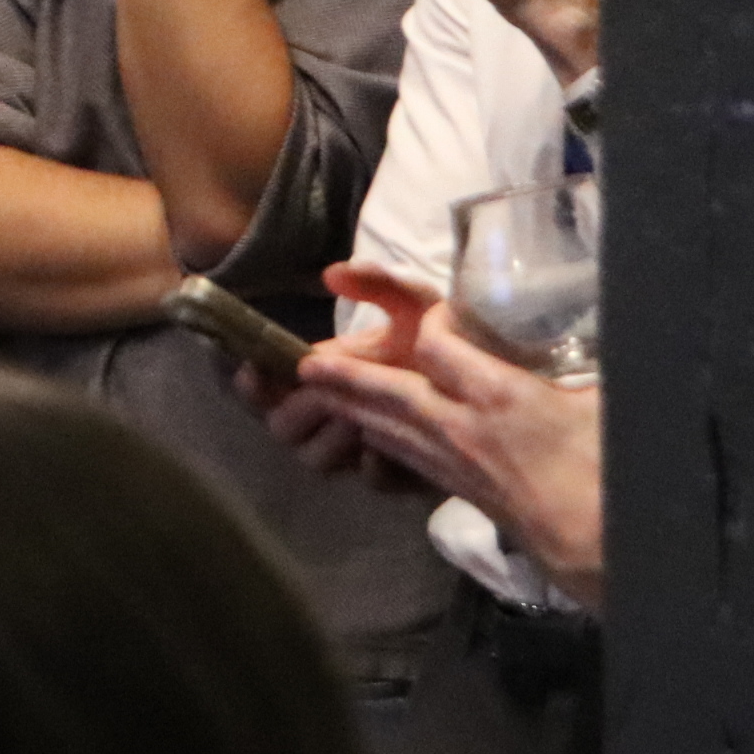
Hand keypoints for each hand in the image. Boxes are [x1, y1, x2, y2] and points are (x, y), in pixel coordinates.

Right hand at [239, 264, 432, 483]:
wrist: (502, 381)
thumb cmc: (452, 340)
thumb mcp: (416, 303)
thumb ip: (378, 284)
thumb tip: (330, 275)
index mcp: (326, 373)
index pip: (265, 386)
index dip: (251, 383)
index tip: (254, 369)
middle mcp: (333, 412)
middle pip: (282, 427)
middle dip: (297, 410)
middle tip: (325, 396)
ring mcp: (361, 445)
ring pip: (316, 459)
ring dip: (331, 437)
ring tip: (358, 418)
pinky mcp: (397, 472)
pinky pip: (369, 478)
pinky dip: (373, 464)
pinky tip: (389, 446)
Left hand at [290, 298, 604, 606]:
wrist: (601, 549)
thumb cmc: (610, 474)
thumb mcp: (604, 407)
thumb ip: (586, 372)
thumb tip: (600, 343)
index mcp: (500, 397)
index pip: (441, 349)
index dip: (434, 326)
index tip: (436, 314)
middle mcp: (464, 428)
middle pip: (393, 393)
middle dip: (348, 375)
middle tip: (306, 363)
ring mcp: (456, 463)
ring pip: (391, 428)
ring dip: (351, 407)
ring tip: (316, 390)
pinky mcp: (459, 490)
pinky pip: (407, 458)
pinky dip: (380, 440)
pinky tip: (368, 432)